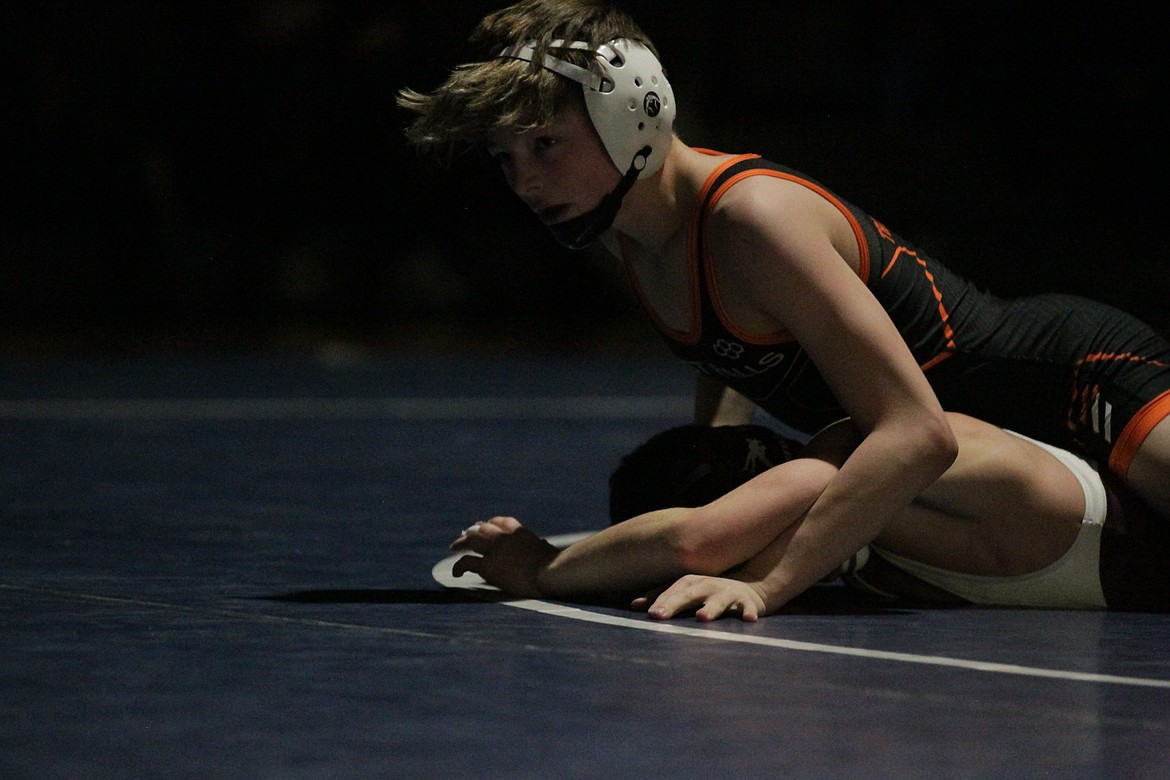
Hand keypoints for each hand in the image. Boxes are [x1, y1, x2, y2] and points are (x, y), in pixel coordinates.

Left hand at [449, 516, 557, 596]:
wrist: (550, 571)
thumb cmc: (556, 565)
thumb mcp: (549, 551)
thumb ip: (542, 548)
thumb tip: (547, 549)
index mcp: (521, 532)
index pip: (503, 522)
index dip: (492, 523)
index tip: (487, 525)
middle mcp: (505, 537)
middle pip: (484, 528)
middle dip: (474, 530)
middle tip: (465, 534)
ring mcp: (495, 550)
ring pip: (471, 541)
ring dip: (461, 542)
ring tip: (454, 546)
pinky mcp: (488, 565)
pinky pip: (467, 562)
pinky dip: (459, 566)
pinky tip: (456, 573)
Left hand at [633, 574, 766, 621]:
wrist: (747, 587)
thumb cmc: (708, 592)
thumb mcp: (685, 592)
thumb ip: (662, 597)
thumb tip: (635, 605)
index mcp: (690, 583)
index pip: (671, 591)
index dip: (661, 602)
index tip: (650, 614)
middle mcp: (707, 585)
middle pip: (689, 594)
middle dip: (675, 604)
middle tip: (661, 616)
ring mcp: (727, 593)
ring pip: (719, 601)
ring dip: (711, 608)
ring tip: (702, 618)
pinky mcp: (747, 603)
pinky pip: (749, 608)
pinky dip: (749, 612)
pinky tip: (749, 619)